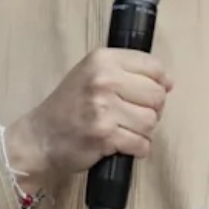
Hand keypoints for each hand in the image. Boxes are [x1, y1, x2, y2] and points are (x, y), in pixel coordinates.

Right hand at [3, 49, 172, 193]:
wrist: (39, 137)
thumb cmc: (68, 106)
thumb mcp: (91, 74)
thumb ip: (126, 72)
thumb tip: (168, 82)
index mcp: (102, 60)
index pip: (153, 67)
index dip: (159, 83)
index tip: (149, 94)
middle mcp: (104, 80)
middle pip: (157, 96)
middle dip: (152, 110)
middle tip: (133, 116)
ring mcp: (104, 108)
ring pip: (151, 121)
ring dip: (144, 131)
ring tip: (125, 130)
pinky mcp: (105, 135)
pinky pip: (141, 143)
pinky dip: (137, 148)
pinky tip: (122, 144)